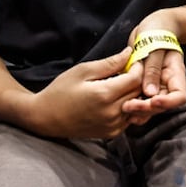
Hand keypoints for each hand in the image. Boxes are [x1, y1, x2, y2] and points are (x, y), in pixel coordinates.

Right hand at [27, 47, 145, 139]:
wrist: (47, 117)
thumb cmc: (61, 91)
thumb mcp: (83, 71)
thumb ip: (109, 63)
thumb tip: (129, 53)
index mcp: (104, 95)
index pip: (136, 79)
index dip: (138, 67)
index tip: (133, 60)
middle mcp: (112, 113)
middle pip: (138, 92)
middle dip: (137, 79)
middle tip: (128, 69)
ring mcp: (113, 126)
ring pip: (136, 106)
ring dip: (134, 93)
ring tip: (122, 83)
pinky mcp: (111, 133)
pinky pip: (129, 117)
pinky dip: (128, 106)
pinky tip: (116, 98)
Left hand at [122, 11, 185, 122]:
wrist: (152, 25)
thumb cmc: (157, 30)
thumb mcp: (154, 47)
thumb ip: (152, 69)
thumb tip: (150, 93)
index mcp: (175, 74)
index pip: (179, 97)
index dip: (167, 103)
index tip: (152, 101)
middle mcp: (166, 84)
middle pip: (162, 105)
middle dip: (147, 109)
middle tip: (129, 106)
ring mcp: (155, 85)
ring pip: (150, 106)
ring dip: (138, 110)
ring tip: (124, 108)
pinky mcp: (142, 85)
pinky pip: (140, 99)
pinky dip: (132, 105)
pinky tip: (121, 106)